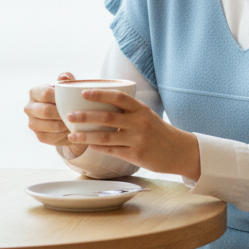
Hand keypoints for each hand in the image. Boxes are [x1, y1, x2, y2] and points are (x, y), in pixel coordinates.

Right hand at [24, 71, 75, 146]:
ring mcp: (33, 123)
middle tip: (78, 113)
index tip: (73, 99)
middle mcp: (29, 108)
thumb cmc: (65, 97)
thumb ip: (66, 79)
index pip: (46, 93)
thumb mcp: (66, 86)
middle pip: (46, 111)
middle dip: (63, 113)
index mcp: (34, 92)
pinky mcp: (40, 136)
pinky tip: (74, 130)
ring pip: (51, 125)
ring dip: (66, 124)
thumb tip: (64, 77)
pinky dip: (66, 134)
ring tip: (79, 122)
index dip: (60, 97)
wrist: (62, 116)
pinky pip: (54, 136)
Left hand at [65, 88, 200, 180]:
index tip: (84, 93)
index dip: (100, 94)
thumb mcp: (147, 115)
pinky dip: (98, 148)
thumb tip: (100, 106)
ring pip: (106, 137)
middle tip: (70, 116)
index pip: (118, 97)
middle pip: (107, 118)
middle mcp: (139, 123)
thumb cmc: (158, 131)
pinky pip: (112, 151)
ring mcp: (137, 140)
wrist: (178, 151)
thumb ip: (128, 111)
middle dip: (85, 117)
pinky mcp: (136, 156)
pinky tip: (88, 146)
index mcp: (141, 109)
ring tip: (72, 135)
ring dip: (86, 136)